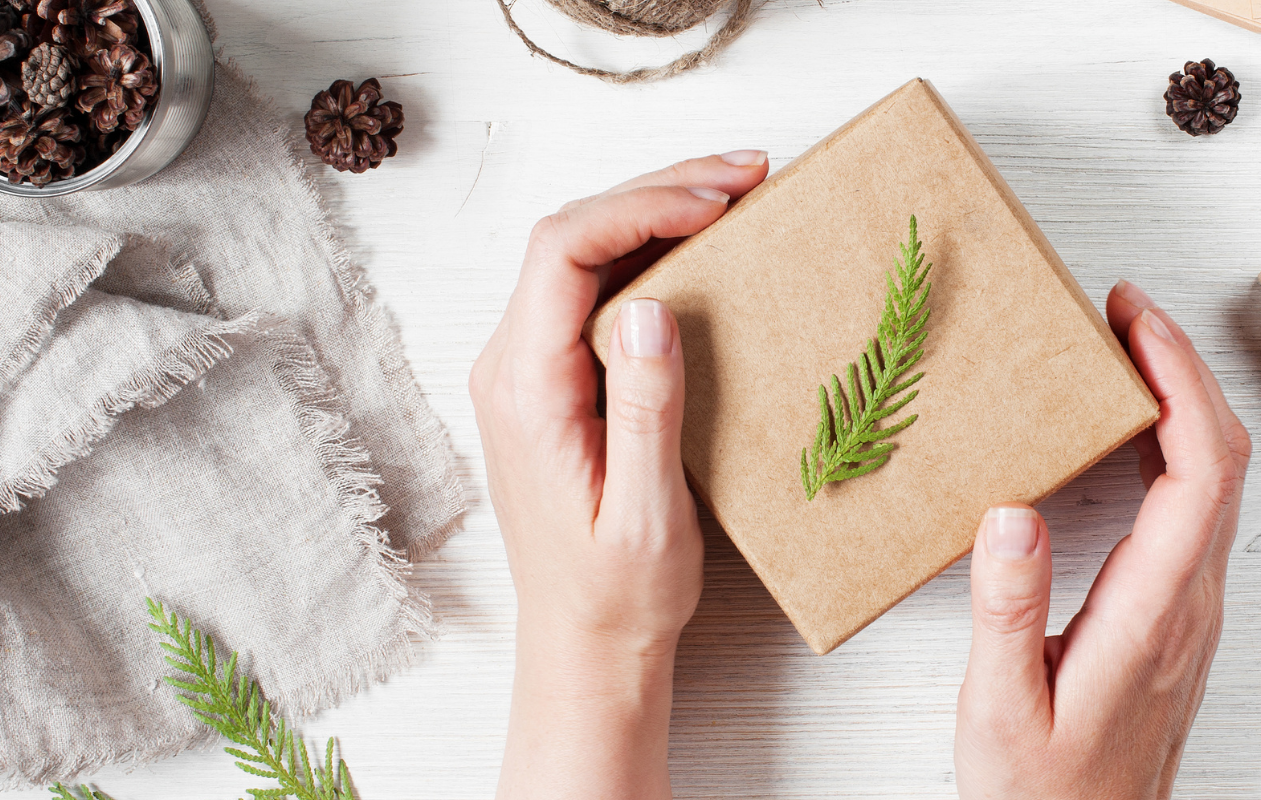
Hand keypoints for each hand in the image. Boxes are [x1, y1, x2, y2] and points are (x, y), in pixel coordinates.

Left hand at [473, 150, 770, 799]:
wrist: (584, 646)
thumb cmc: (618, 594)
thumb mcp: (647, 512)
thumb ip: (646, 408)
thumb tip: (652, 305)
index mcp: (526, 390)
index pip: (563, 252)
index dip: (640, 207)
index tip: (718, 205)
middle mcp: (511, 367)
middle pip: (571, 235)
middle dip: (658, 190)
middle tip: (749, 173)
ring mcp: (528, 369)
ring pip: (582, 253)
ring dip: (656, 212)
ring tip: (739, 191)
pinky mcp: (554, 380)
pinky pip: (593, 288)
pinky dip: (651, 252)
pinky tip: (705, 245)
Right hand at [954, 280, 1251, 799]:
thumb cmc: (1043, 795)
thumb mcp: (1001, 712)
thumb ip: (1006, 612)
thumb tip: (1012, 513)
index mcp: (1152, 617)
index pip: (1198, 472)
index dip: (1177, 382)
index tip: (1134, 323)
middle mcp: (1190, 607)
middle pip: (1224, 460)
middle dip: (1184, 368)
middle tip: (1126, 312)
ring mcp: (1192, 613)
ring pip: (1218, 482)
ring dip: (1183, 404)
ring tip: (1125, 354)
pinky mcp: (1178, 620)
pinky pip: (1197, 511)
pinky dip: (1173, 449)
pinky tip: (1130, 436)